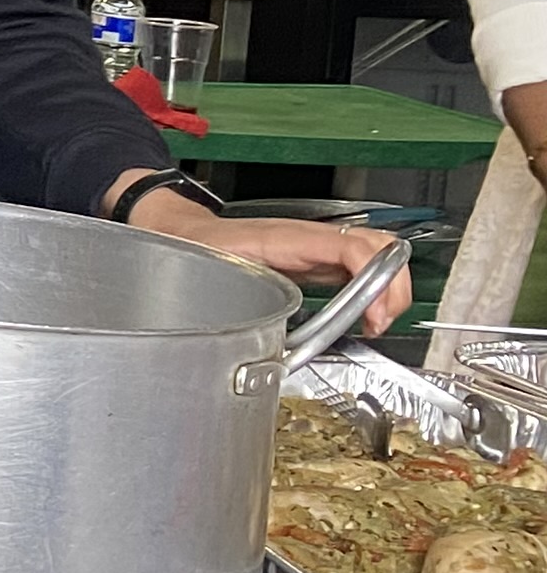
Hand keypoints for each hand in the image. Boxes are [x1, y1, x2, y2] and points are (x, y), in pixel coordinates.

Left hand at [140, 197, 414, 329]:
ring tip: (377, 321)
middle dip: (394, 287)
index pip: (354, 248)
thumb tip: (271, 340)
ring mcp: (315, 246)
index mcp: (289, 238)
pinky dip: (373, 290)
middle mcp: (309, 238)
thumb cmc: (194, 251)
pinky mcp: (316, 258)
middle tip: (381, 323)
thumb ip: (245, 302)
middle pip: (380, 248)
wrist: (179, 233)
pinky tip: (364, 315)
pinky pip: (358, 268)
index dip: (377, 282)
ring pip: (376, 255)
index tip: (376, 316)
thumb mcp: (219, 276)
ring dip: (389, 289)